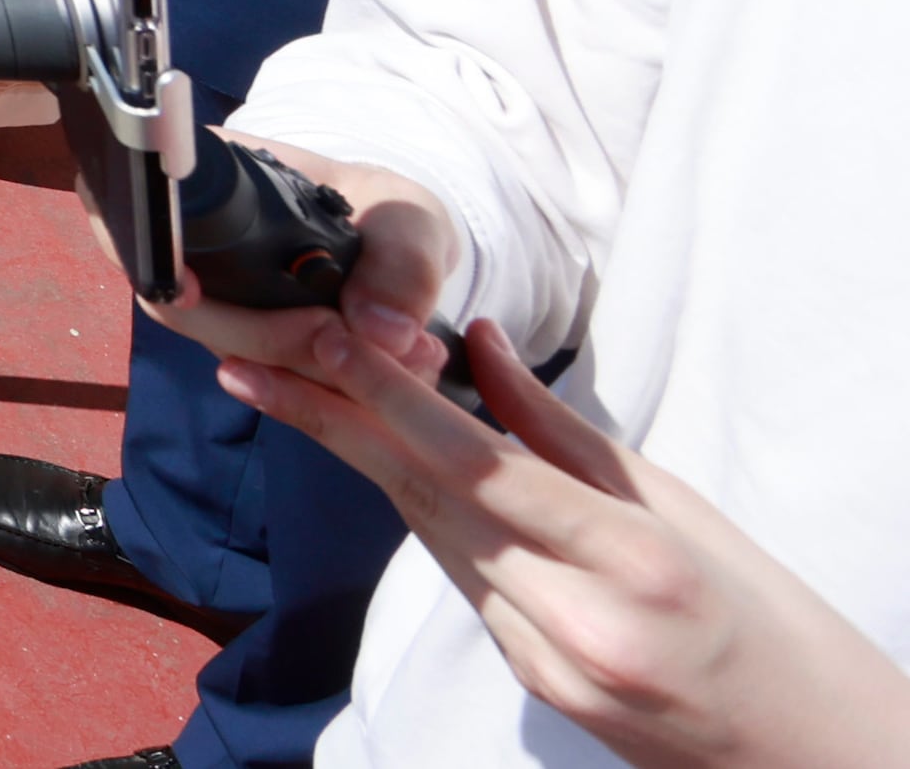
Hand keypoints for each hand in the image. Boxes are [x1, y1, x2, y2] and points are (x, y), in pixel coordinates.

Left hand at [203, 296, 909, 768]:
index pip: (480, 466)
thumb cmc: (770, 619)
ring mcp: (550, 665)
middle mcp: (578, 621)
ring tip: (293, 387)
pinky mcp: (536, 686)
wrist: (815, 753)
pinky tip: (390, 467)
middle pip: (429, 500)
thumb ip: (565, 430)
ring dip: (369, 461)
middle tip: (250, 359)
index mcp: (633, 561)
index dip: (389, 398)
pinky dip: (433, 521)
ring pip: (437, 540)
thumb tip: (477, 341)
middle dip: (335, 421)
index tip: (322, 339)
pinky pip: (468, 585)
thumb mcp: (683, 507)